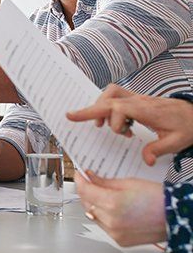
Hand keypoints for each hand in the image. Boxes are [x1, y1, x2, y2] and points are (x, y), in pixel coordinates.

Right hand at [66, 84, 192, 164]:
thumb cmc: (188, 125)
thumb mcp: (177, 141)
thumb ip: (158, 150)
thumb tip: (145, 160)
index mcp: (146, 109)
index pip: (119, 107)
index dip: (112, 120)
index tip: (115, 133)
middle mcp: (138, 101)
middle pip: (108, 98)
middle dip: (88, 109)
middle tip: (71, 116)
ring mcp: (137, 99)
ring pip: (110, 93)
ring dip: (100, 106)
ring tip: (102, 125)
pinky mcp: (137, 101)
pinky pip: (116, 98)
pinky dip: (110, 108)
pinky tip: (119, 125)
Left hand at [75, 171, 165, 246]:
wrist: (175, 216)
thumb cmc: (158, 199)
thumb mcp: (129, 183)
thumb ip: (105, 182)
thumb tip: (90, 178)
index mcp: (113, 203)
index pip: (85, 191)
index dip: (80, 180)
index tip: (80, 174)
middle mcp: (111, 220)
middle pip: (87, 203)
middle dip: (87, 192)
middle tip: (90, 182)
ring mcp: (115, 232)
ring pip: (93, 216)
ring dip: (94, 204)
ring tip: (103, 195)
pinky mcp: (119, 240)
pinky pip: (103, 226)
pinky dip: (104, 217)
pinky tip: (112, 209)